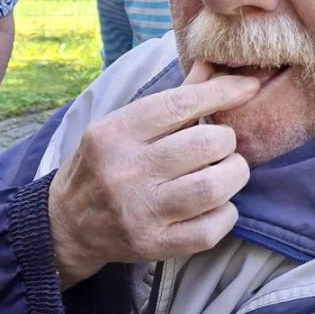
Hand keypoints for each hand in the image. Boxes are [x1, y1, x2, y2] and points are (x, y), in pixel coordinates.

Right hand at [46, 63, 259, 287]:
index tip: (247, 87)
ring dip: (233, 175)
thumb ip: (169, 101)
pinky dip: (225, 213)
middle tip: (222, 144)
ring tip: (226, 171)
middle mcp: (124, 172)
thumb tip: (210, 68)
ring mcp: (139, 212)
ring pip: (214, 187)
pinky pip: (211, 229)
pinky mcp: (153, 245)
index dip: (223, 92)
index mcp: (113, 134)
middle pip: (206, 145)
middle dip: (227, 140)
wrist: (67, 226)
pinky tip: (216, 204)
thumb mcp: (120, 128)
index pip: (180, 104)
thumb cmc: (100, 167)